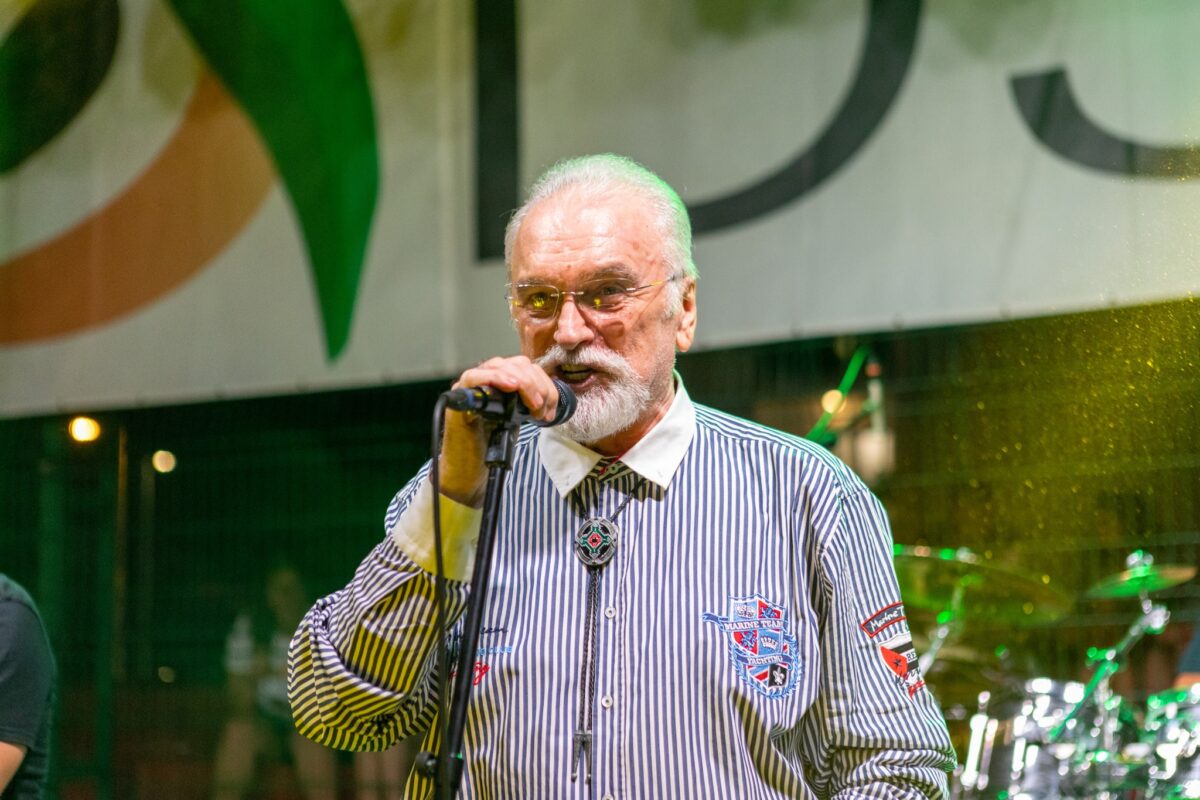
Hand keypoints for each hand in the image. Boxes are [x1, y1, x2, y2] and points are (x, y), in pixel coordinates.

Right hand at [439, 356, 559, 505]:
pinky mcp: (458, 395)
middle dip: (536, 385)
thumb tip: (548, 400)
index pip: (526, 367)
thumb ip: (528, 403)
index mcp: (502, 380)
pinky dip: (496, 377)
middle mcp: (486, 376)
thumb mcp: (516, 418)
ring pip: (500, 366)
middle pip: (516, 364)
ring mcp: (471, 383)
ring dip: (523, 383)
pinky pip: (474, 376)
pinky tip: (512, 386)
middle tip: (541, 409)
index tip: (550, 406)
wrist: (468, 464)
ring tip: (533, 405)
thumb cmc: (490, 441)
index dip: (543, 383)